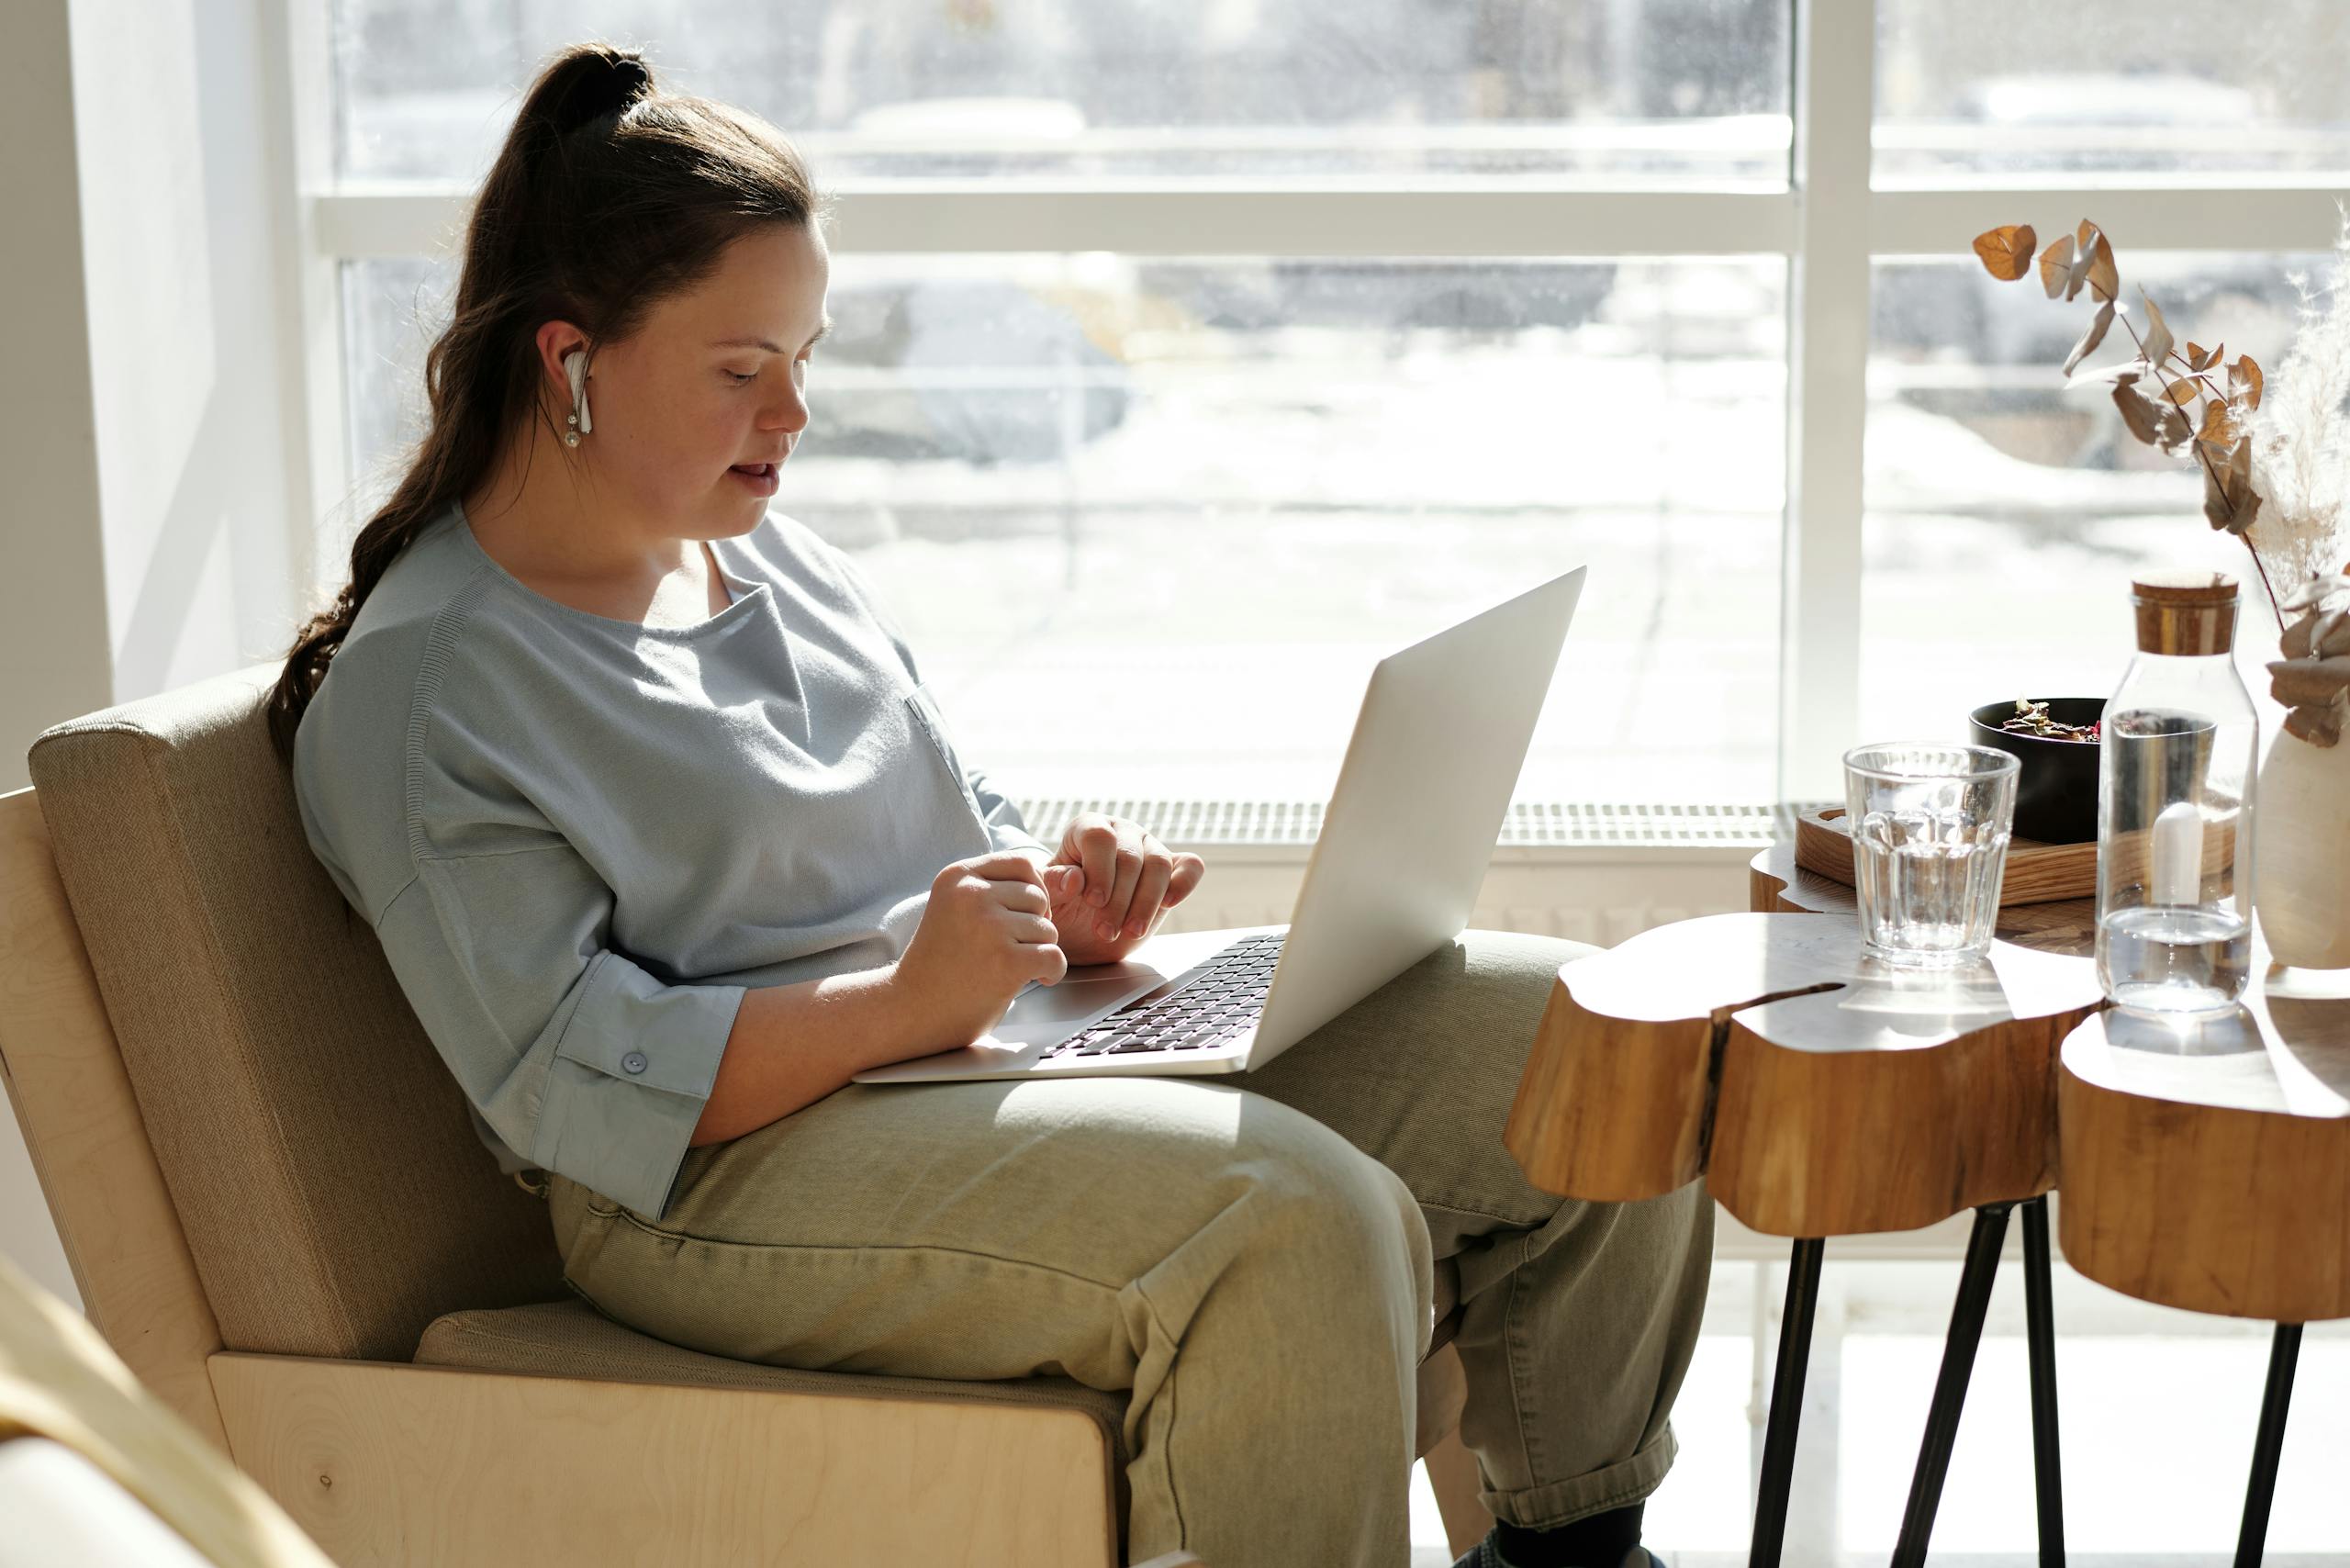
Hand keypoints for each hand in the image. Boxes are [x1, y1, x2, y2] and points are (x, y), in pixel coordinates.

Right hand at [893, 852, 1068, 1048]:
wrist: (910, 1009)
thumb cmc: (940, 962)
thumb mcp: (956, 907)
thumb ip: (994, 888)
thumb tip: (1058, 878)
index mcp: (958, 876)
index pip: (1021, 863)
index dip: (1032, 890)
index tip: (1020, 916)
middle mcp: (971, 895)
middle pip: (1038, 896)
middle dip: (1035, 923)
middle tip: (1016, 947)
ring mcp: (989, 927)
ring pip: (1048, 928)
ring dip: (1040, 949)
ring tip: (1014, 965)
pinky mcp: (1005, 961)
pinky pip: (1054, 956)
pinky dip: (1053, 971)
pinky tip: (1038, 979)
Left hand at [1044, 814, 1206, 965]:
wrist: (1080, 931)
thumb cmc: (1060, 907)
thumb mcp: (1047, 900)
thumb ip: (1053, 885)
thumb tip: (1074, 878)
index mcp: (1087, 829)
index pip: (1099, 837)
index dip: (1098, 870)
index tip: (1093, 901)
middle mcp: (1121, 833)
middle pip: (1130, 857)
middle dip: (1119, 899)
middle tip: (1104, 931)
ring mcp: (1149, 848)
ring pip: (1159, 864)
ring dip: (1146, 902)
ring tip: (1131, 931)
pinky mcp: (1173, 870)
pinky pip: (1190, 866)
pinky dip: (1184, 883)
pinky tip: (1169, 904)